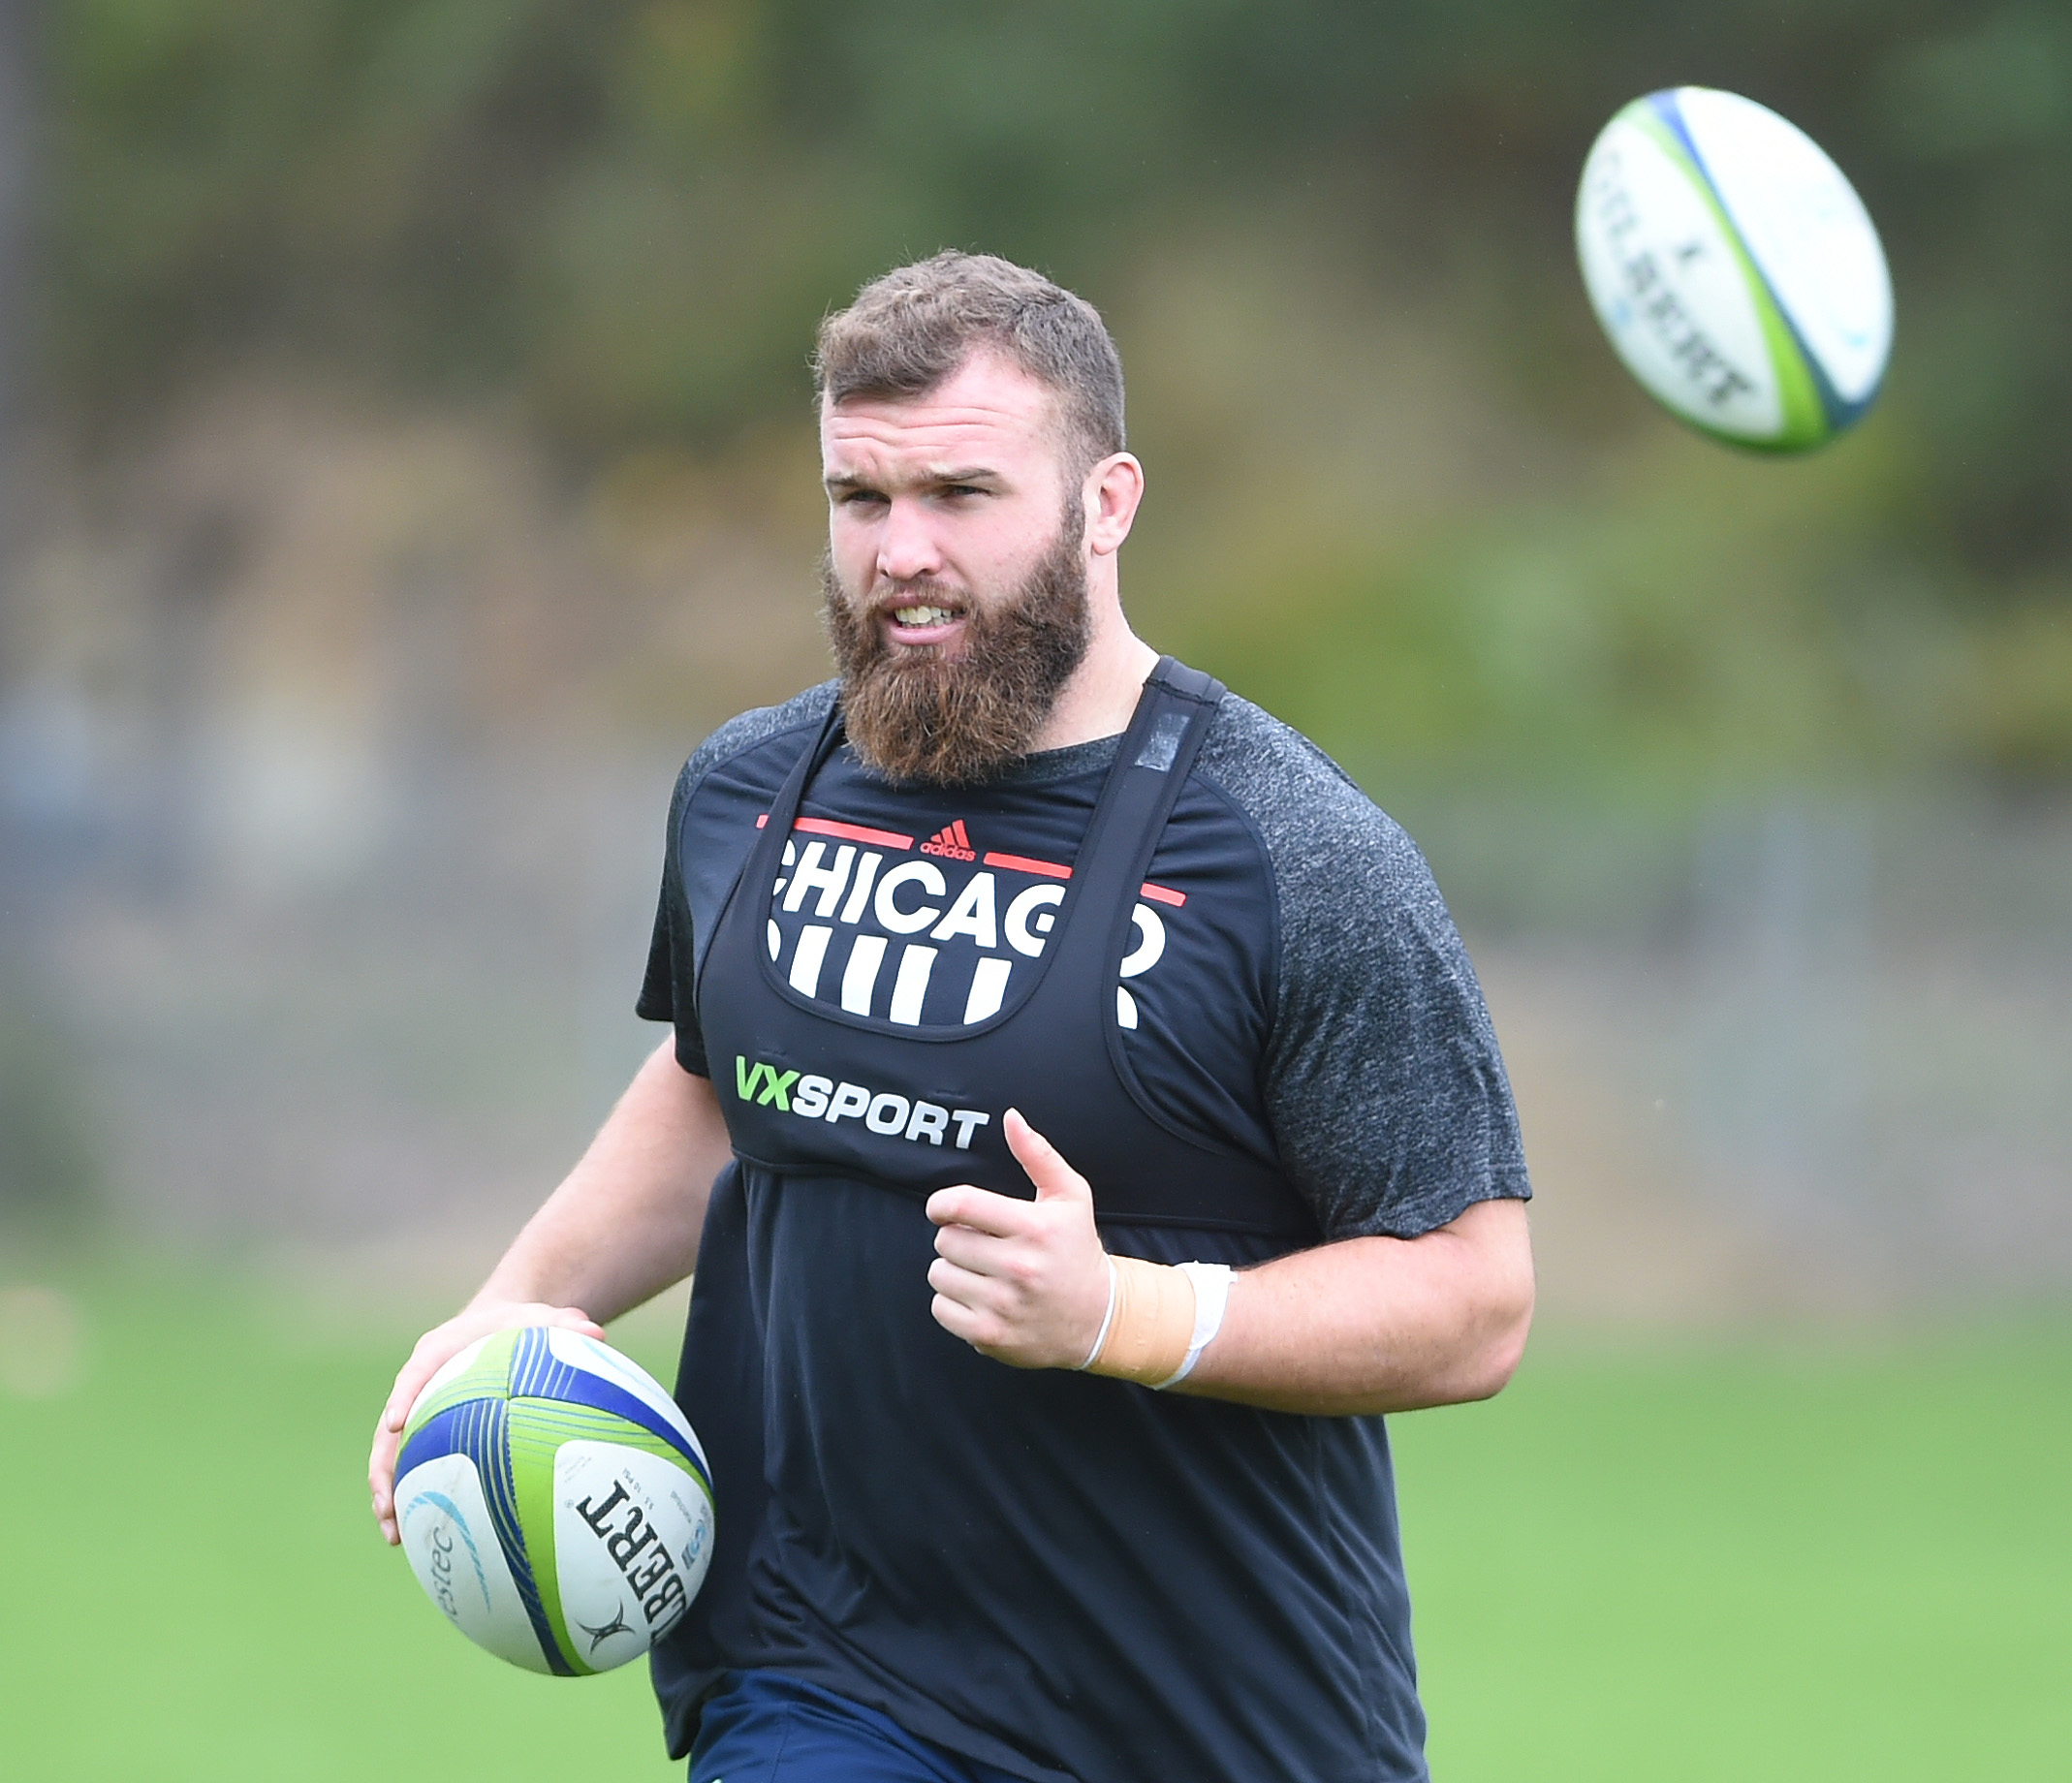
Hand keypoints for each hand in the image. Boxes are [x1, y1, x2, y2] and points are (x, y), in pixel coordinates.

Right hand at [368, 1300, 604, 1543]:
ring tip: (395, 1535)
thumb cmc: (516, 1325)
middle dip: (383, 1468)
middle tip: (386, 1504)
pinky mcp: (429, 1434)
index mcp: (437, 1351)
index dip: (402, 1397)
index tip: (396, 1423)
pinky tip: (426, 1537)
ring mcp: (420, 1414)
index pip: (414, 1372)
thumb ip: (564, 1325)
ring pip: (393, 1458)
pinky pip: (417, 1469)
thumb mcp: (539, 1319)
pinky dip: (418, 1499)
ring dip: (390, 1495)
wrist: (497, 1328)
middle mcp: (419, 1385)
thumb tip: (598, 1332)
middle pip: (389, 1429)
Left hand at [924, 1109, 1111, 1369]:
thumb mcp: (1070, 1196)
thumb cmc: (1077, 1249)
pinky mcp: (990, 1336)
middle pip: (946, 1240)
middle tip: (982, 1246)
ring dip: (953, 1270)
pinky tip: (980, 1298)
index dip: (941, 1204)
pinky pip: (940, 1308)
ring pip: (939, 1274)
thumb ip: (1038, 1154)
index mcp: (1035, 1228)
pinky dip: (953, 1302)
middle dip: (957, 1239)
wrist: (1097, 1318)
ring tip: (981, 1272)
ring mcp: (1003, 1305)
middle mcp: (1019, 1267)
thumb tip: (1011, 1117)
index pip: (960, 1205)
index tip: (944, 1210)